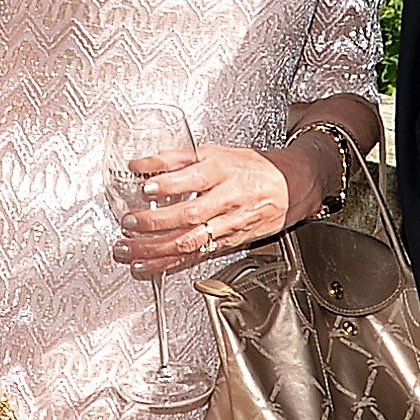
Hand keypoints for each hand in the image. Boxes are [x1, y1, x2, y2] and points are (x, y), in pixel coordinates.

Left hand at [115, 143, 318, 277]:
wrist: (291, 186)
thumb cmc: (251, 168)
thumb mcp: (215, 152)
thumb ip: (175, 159)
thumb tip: (140, 164)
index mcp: (224, 171)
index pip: (194, 178)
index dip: (168, 184)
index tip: (144, 187)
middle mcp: (227, 200)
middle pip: (189, 215)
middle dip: (155, 222)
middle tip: (129, 222)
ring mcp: (229, 225)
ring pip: (190, 241)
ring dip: (155, 249)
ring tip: (127, 250)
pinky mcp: (228, 244)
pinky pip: (195, 256)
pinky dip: (167, 264)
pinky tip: (146, 266)